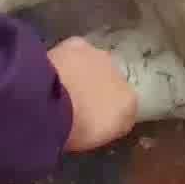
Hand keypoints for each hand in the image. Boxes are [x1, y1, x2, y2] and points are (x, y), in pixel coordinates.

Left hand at [51, 38, 140, 154]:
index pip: (122, 106)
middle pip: (110, 82)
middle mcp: (121, 77)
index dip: (104, 111)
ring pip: (94, 64)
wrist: (54, 103)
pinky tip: (54, 68)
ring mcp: (101, 58)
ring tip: (61, 86)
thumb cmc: (76, 130)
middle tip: (74, 103)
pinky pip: (75, 51)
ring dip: (82, 73)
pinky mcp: (79, 44)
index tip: (89, 118)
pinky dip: (67, 58)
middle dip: (96, 89)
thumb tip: (98, 119)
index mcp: (129, 105)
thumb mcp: (95, 139)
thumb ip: (103, 125)